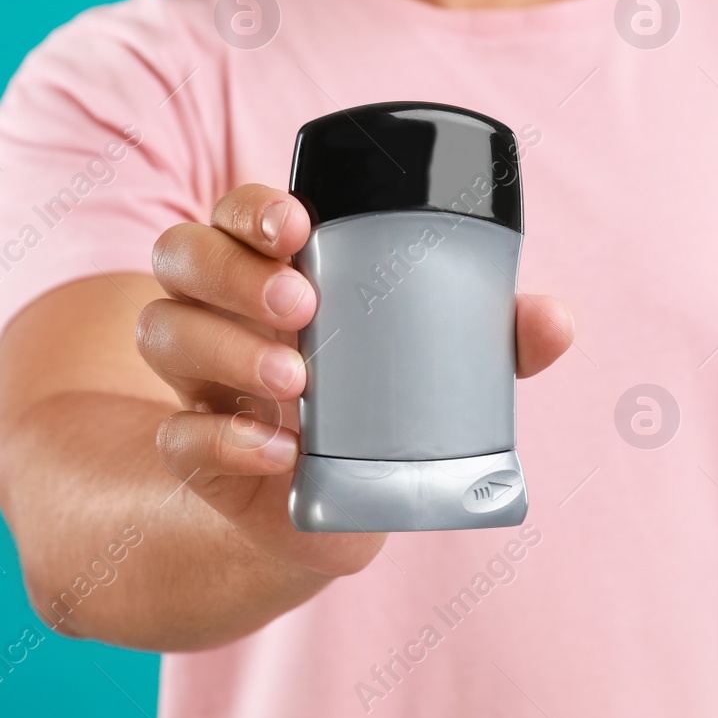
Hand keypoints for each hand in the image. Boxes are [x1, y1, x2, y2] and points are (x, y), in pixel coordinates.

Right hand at [139, 184, 573, 577]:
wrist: (346, 508)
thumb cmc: (388, 403)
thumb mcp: (441, 365)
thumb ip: (493, 337)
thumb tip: (554, 320)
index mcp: (268, 266)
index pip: (235, 211)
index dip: (253, 208)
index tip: (298, 225)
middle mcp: (217, 310)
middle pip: (182, 255)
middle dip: (234, 271)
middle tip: (305, 303)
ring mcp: (197, 380)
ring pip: (163, 332)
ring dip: (226, 348)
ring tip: (298, 379)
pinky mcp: (195, 452)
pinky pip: (177, 437)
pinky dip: (223, 439)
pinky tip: (279, 449)